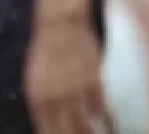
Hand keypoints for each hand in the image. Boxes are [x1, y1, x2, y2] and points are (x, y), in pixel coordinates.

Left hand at [26, 15, 113, 133]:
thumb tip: (47, 124)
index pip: (46, 133)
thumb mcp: (35, 79)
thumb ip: (41, 103)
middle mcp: (55, 100)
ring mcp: (75, 93)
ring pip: (86, 129)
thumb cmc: (46, 51)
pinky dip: (110, 125)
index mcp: (37, 99)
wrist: (60, 25)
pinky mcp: (94, 85)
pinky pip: (103, 114)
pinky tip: (113, 130)